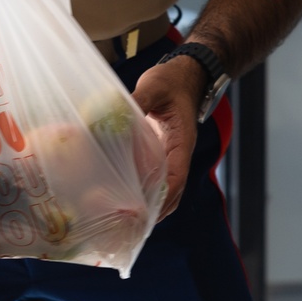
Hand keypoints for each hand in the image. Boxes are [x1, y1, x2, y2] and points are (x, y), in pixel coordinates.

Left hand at [130, 56, 204, 215]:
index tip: (147, 211)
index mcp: (181, 141)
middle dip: (156, 210)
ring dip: (152, 204)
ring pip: (166, 188)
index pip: (176, 176)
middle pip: (173, 191)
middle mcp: (179, 153)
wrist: (186, 75)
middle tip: (132, 225)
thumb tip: (115, 112)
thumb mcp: (155, 86)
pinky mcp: (163, 152)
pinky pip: (157, 177)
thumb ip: (139, 99)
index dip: (163, 196)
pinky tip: (127, 197)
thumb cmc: (172, 81)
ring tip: (129, 220)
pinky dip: (147, 190)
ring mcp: (172, 155)